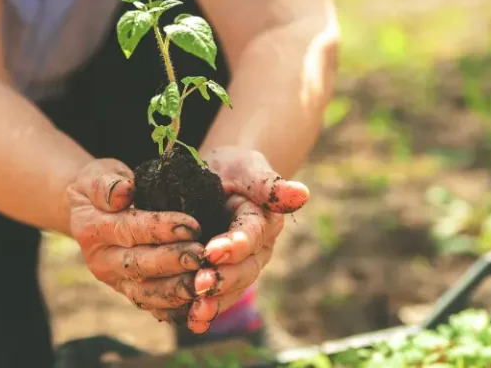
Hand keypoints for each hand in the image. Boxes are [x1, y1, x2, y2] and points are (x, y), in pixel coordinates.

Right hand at [67, 159, 204, 318]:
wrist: (91, 212)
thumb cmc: (103, 186)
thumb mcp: (99, 174)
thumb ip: (107, 183)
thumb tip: (124, 191)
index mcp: (91, 229)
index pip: (129, 229)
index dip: (161, 229)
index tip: (192, 226)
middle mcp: (100, 260)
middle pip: (139, 264)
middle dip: (173, 262)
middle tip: (202, 256)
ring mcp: (114, 281)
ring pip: (145, 292)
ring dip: (175, 290)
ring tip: (203, 282)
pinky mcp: (129, 292)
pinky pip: (153, 306)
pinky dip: (175, 309)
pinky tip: (198, 304)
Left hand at [175, 146, 309, 332]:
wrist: (221, 178)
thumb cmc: (235, 169)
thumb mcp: (248, 168)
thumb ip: (268, 184)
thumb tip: (300, 194)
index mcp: (263, 222)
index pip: (251, 237)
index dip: (234, 246)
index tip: (213, 252)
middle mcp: (256, 250)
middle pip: (244, 270)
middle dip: (222, 279)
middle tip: (200, 284)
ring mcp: (241, 267)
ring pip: (231, 290)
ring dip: (214, 303)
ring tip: (196, 312)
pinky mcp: (222, 277)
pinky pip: (216, 298)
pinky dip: (202, 311)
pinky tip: (189, 322)